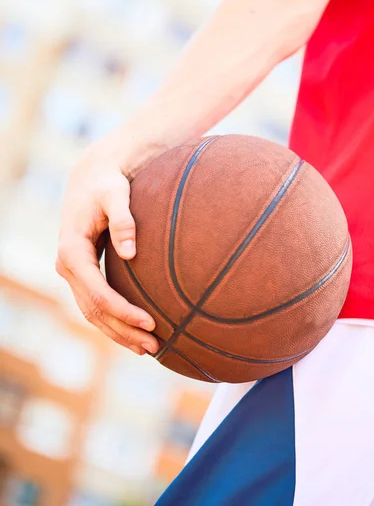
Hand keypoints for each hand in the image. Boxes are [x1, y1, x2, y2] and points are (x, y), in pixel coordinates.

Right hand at [56, 129, 158, 355]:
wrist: (91, 177)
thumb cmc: (107, 184)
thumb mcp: (116, 194)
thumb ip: (123, 220)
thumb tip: (131, 253)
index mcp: (72, 249)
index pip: (98, 292)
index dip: (123, 311)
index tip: (150, 323)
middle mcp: (67, 265)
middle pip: (94, 309)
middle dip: (123, 330)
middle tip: (154, 346)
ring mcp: (72, 272)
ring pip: (92, 312)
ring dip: (118, 332)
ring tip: (147, 348)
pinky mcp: (82, 273)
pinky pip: (94, 304)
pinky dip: (112, 321)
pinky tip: (134, 331)